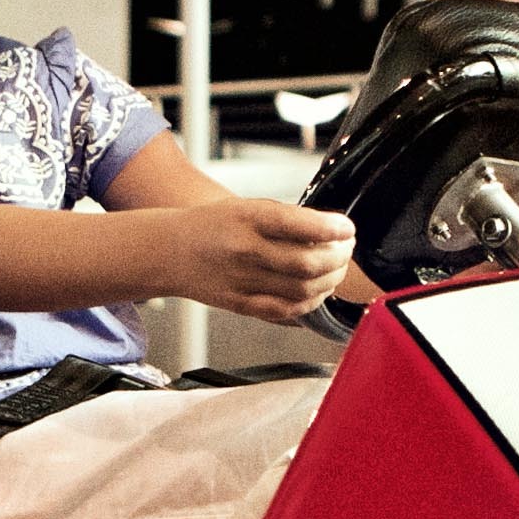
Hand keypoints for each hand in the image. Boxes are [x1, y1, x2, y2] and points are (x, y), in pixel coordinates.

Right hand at [165, 195, 356, 325]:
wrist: (170, 251)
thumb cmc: (214, 225)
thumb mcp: (248, 207)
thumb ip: (287, 220)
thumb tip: (333, 233)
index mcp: (246, 217)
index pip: (298, 223)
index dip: (331, 228)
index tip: (347, 228)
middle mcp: (244, 250)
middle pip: (306, 263)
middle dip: (338, 258)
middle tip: (347, 249)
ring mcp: (242, 281)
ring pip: (302, 290)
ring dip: (330, 281)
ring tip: (337, 269)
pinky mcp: (241, 304)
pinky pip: (287, 311)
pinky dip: (311, 302)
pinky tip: (318, 291)